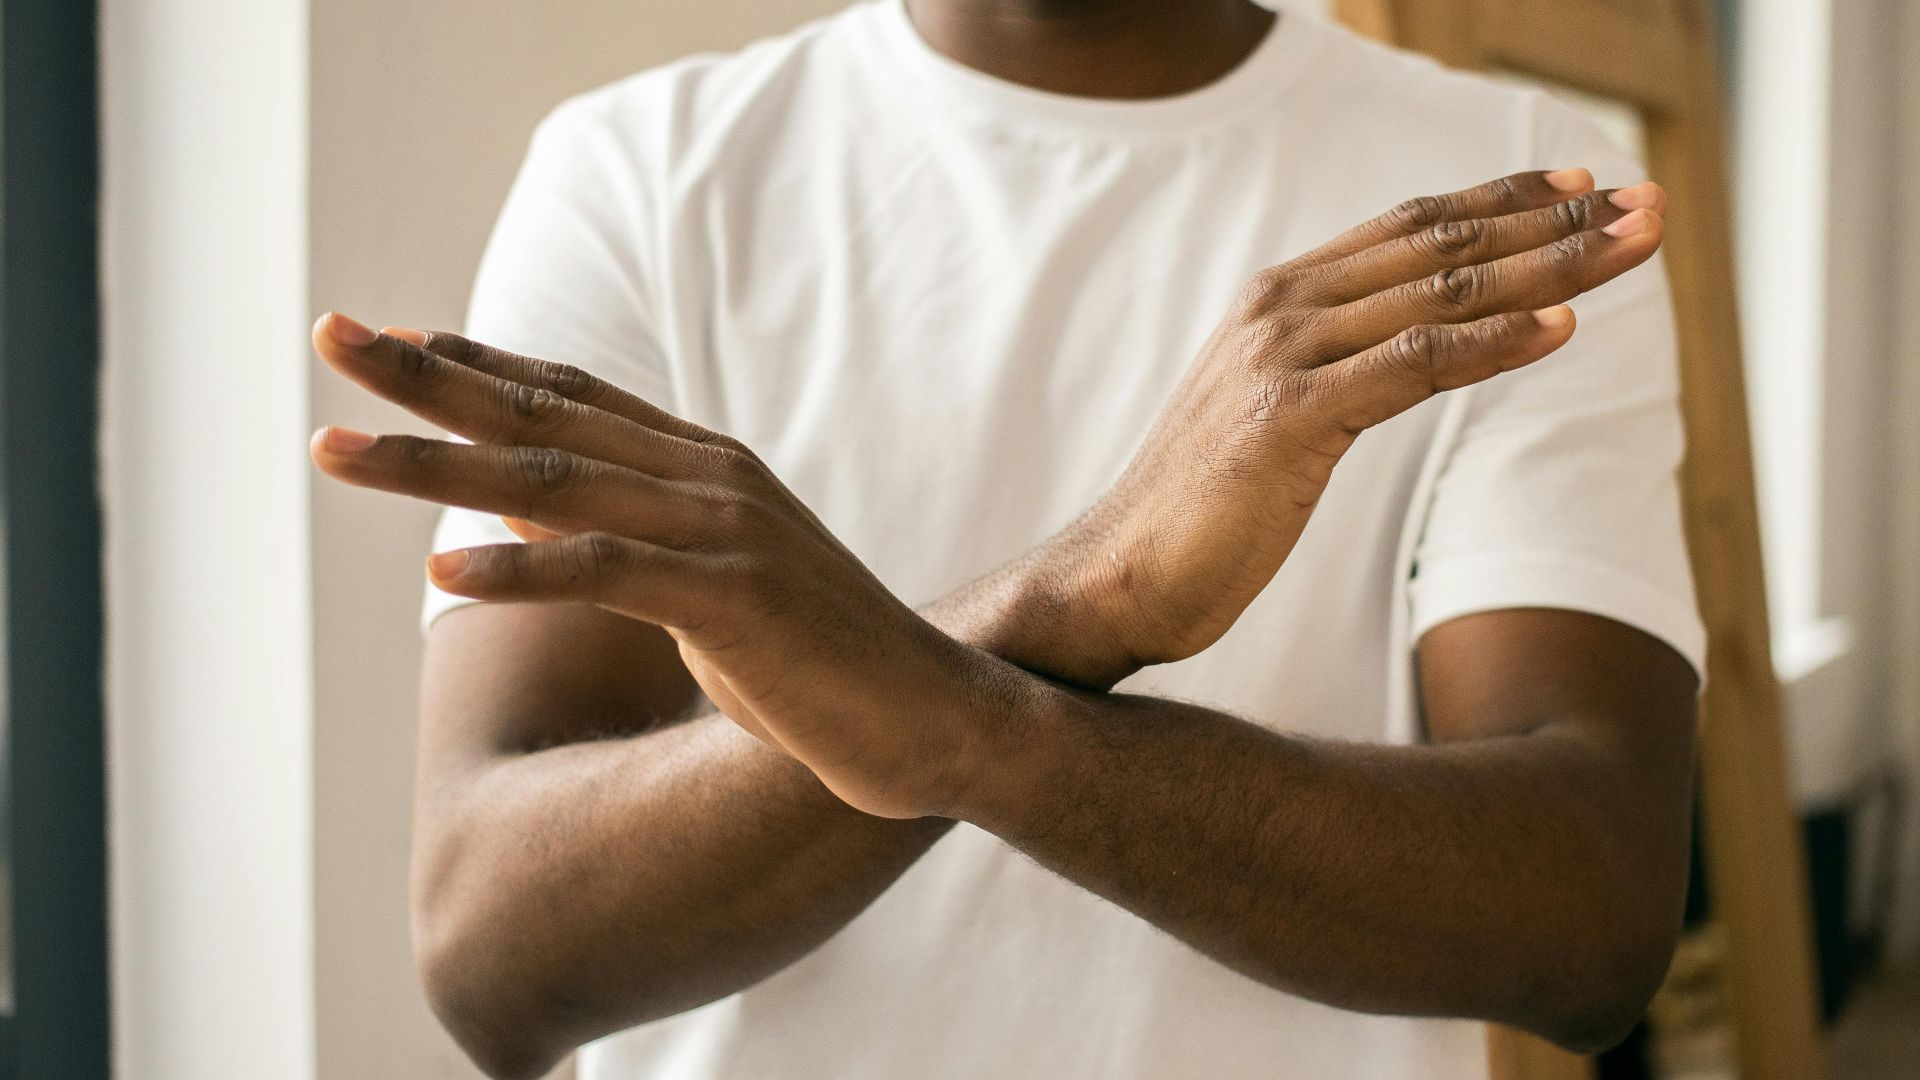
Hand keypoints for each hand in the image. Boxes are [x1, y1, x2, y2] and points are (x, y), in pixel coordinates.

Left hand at [310, 318, 1029, 819]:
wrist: (927, 714)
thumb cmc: (811, 659)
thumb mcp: (702, 582)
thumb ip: (619, 532)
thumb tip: (512, 498)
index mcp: (703, 465)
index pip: (567, 392)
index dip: (473, 361)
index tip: (386, 338)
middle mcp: (707, 478)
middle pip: (541, 414)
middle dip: (424, 379)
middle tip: (330, 337)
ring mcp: (722, 532)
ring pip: (553, 482)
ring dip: (434, 466)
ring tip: (334, 451)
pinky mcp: (732, 599)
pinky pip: (606, 573)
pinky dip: (521, 569)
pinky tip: (442, 570)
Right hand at [1039, 169, 1667, 681]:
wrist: (1117, 573)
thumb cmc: (1202, 507)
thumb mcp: (1274, 411)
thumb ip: (1337, 362)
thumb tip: (1411, 348)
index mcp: (1278, 297)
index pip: (1411, 226)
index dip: (1503, 198)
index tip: (1584, 182)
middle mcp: (1280, 307)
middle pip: (1441, 245)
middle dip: (1554, 219)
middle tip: (1645, 202)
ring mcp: (1281, 357)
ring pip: (1440, 293)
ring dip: (1550, 265)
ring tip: (1633, 244)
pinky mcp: (1288, 419)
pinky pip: (1412, 366)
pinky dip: (1492, 344)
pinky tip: (1561, 327)